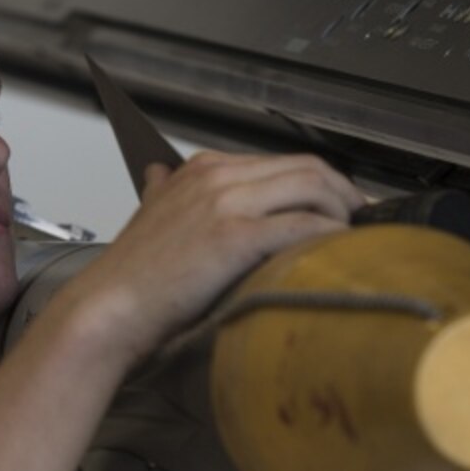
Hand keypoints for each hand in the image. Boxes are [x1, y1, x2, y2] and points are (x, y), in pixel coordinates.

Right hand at [58, 151, 364, 365]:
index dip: (321, 182)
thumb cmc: (132, 277)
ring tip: (353, 239)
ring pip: (311, 187)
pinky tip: (336, 252)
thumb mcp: (148, 216)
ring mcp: (226, 202)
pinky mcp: (234, 235)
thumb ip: (163, 191)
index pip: (281, 162)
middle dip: (344, 192)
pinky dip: (329, 234)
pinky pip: (302, 224)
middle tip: (361, 220)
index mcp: (201, 169)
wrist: (108, 309)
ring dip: (343, 211)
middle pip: (306, 167)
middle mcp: (216, 176)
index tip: (338, 205)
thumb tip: (162, 175)